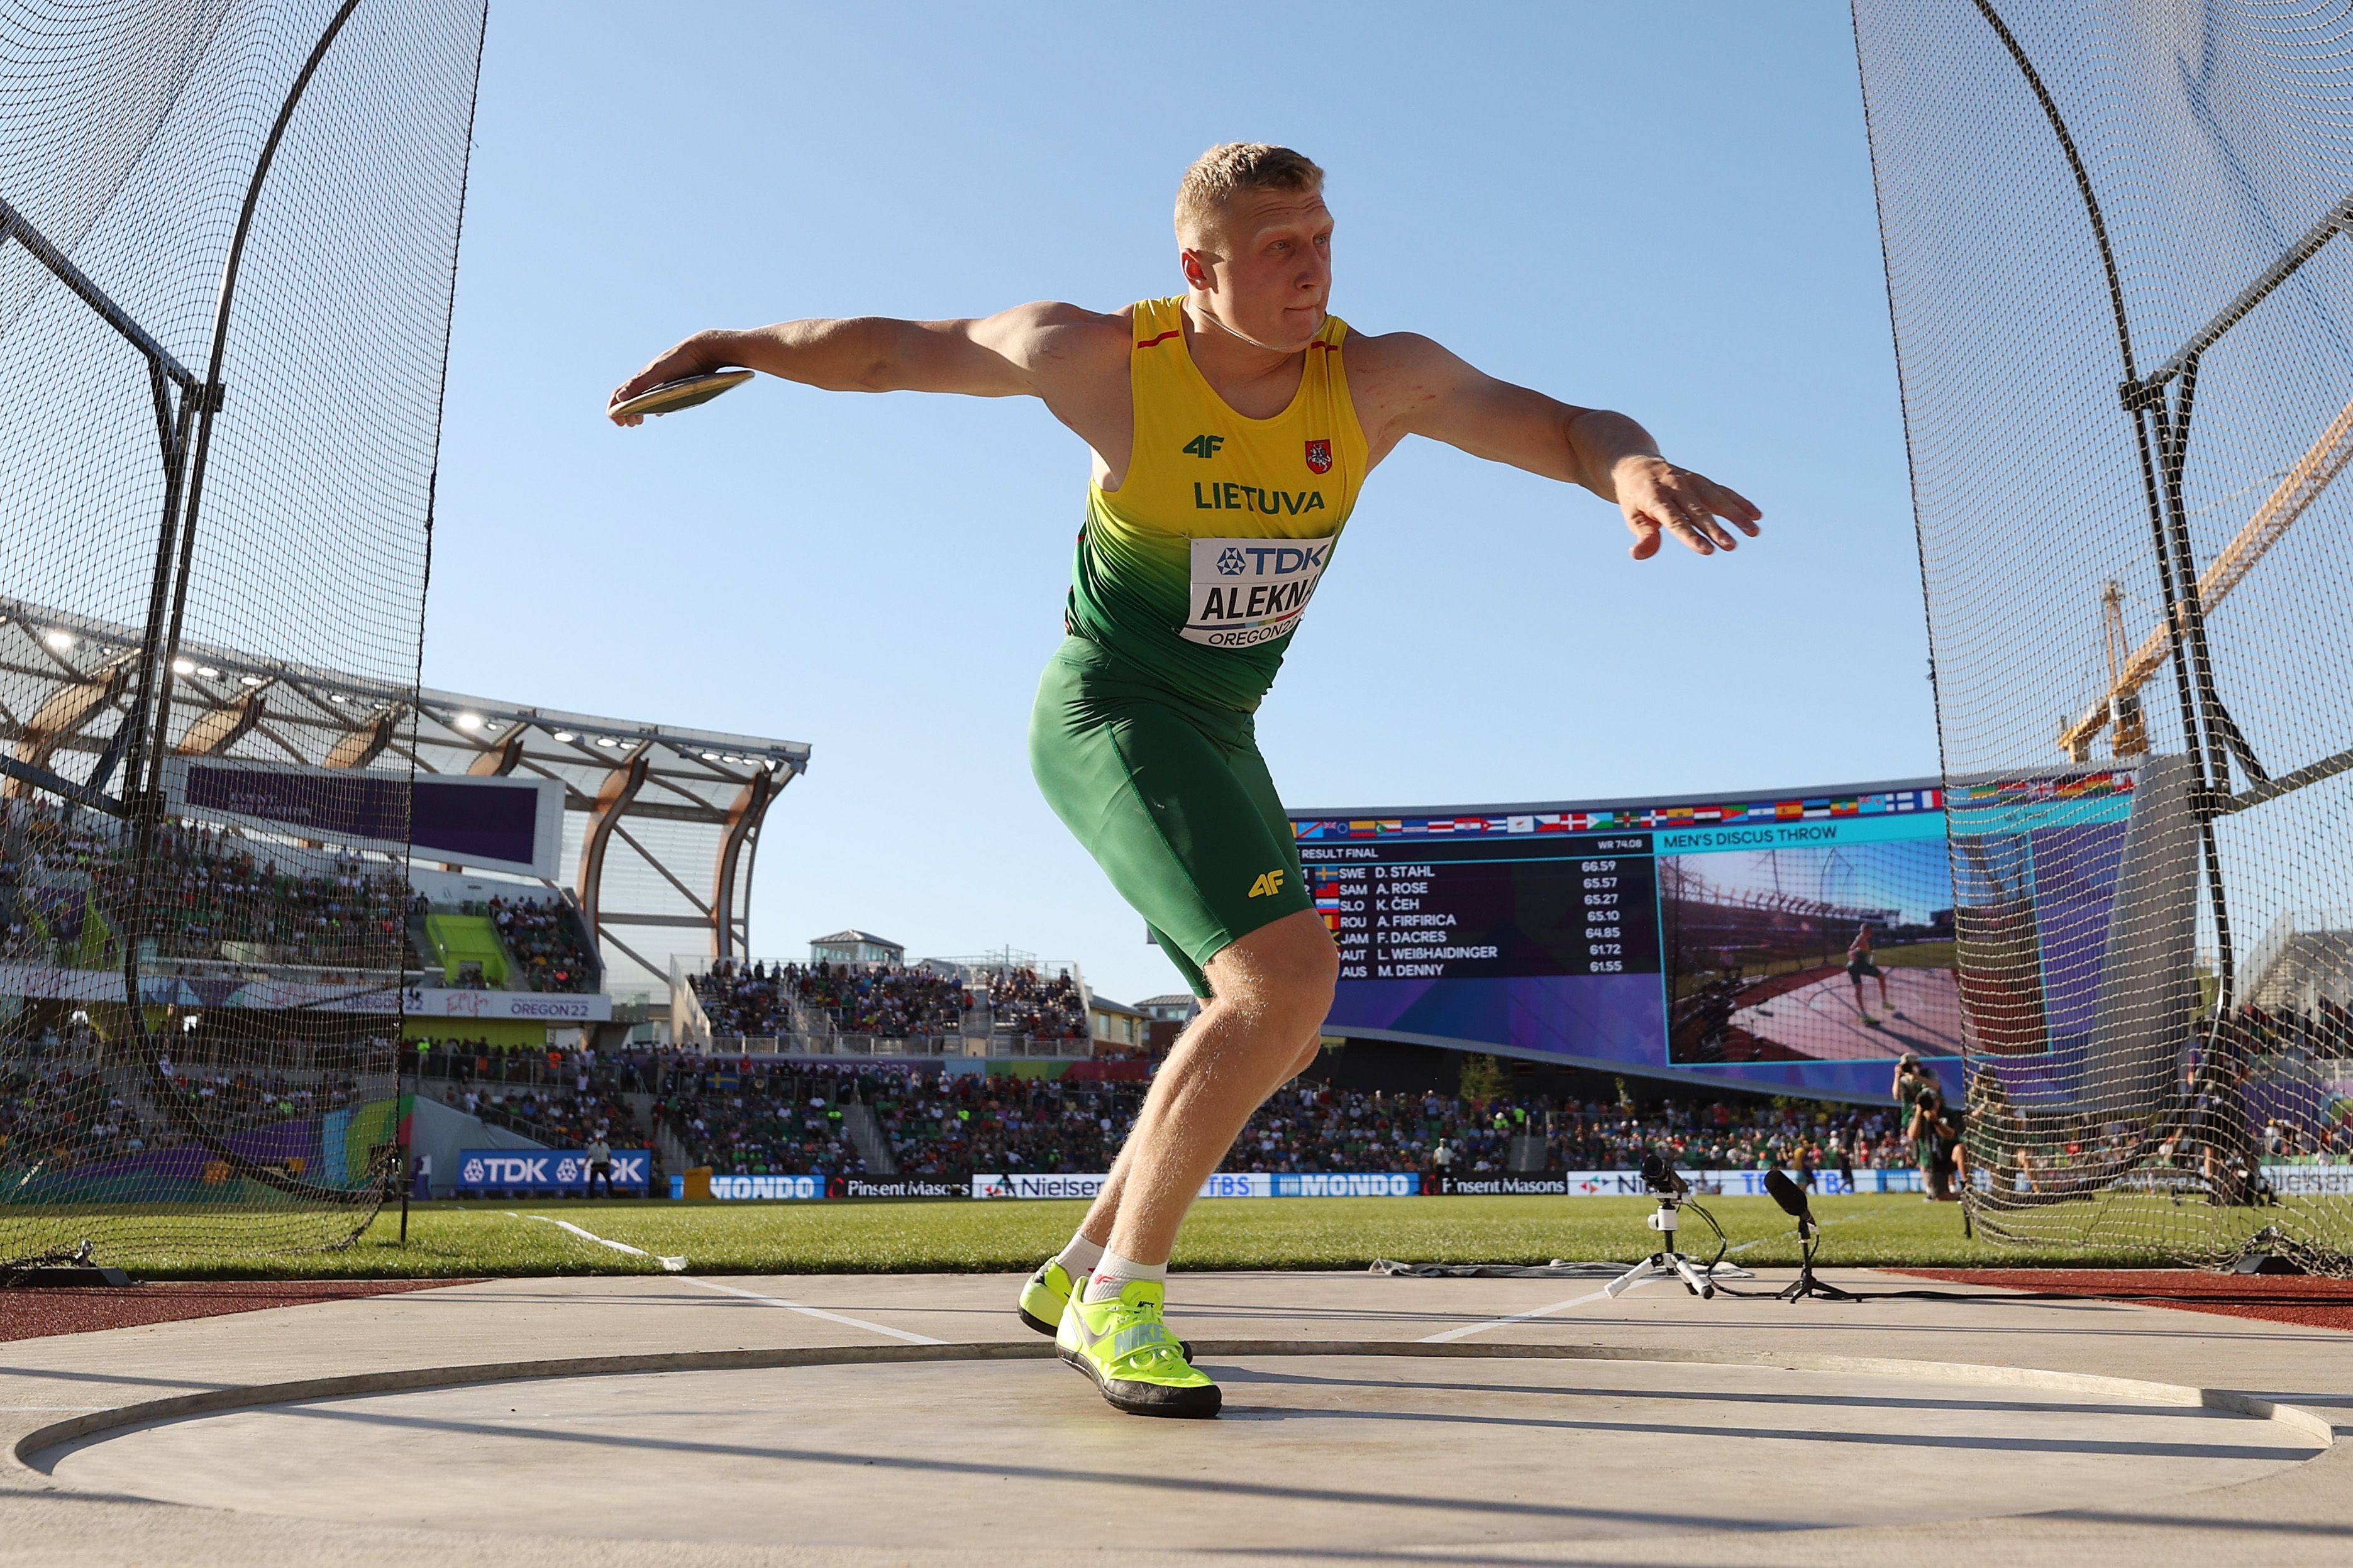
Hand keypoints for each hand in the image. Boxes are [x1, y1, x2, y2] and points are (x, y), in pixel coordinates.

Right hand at [608, 332, 730, 425]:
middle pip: (630, 396)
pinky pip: (660, 395)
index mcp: (643, 377)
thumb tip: (619, 398)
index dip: (614, 408)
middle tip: (629, 425)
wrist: (705, 350)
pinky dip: (654, 405)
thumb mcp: (658, 374)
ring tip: (639, 420)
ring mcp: (663, 380)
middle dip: (625, 411)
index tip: (618, 422)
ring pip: (645, 395)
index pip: (620, 392)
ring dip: (638, 409)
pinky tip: (659, 412)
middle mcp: (650, 378)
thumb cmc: (681, 360)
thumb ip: (639, 385)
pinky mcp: (676, 382)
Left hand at [1613, 454, 1761, 559]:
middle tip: (1730, 546)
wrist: (1638, 466)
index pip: (1675, 520)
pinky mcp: (1703, 481)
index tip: (1707, 550)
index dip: (1691, 536)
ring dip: (1737, 515)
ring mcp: (1692, 482)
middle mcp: (1677, 487)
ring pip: (1717, 499)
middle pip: (1699, 511)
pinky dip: (1740, 502)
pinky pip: (1724, 492)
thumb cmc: (1635, 499)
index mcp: (1656, 498)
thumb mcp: (1632, 516)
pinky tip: (1756, 516)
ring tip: (1754, 532)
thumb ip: (1642, 535)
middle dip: (1716, 529)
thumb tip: (1639, 554)